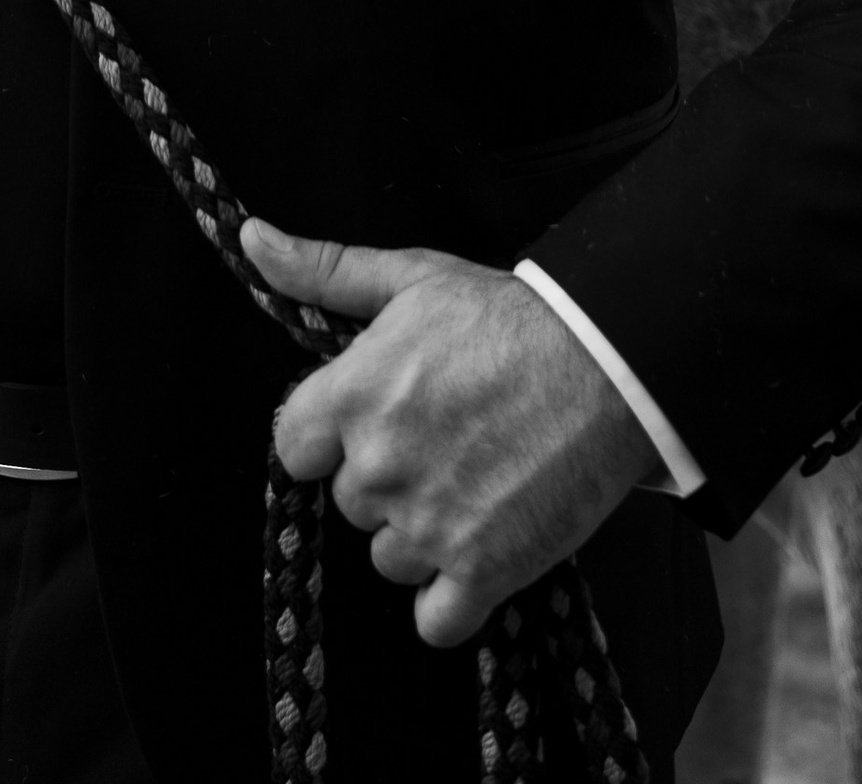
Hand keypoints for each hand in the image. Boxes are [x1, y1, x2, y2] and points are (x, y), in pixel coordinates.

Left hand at [245, 221, 657, 649]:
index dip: (329, 438)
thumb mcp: (411, 277)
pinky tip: (477, 556)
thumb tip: (253, 238)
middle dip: (386, 479)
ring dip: (422, 536)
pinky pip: (435, 622)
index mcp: (353, 397)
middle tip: (442, 442)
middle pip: (350, 503)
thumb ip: (324, 269)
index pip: (293, 449)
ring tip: (471, 485)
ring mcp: (429, 526)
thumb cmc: (508, 317)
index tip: (368, 424)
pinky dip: (452, 600)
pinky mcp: (483, 573)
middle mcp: (379, 468)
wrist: (608, 365)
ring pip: (390, 559)